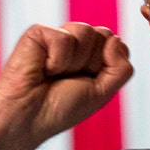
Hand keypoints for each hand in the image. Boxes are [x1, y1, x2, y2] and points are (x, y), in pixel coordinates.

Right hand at [0, 23, 132, 149]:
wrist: (28, 117)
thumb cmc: (60, 108)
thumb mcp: (103, 93)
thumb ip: (121, 68)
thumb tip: (116, 38)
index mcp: (92, 54)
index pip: (117, 45)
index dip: (106, 67)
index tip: (86, 84)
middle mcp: (76, 41)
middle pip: (105, 35)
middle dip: (91, 63)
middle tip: (68, 79)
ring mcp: (58, 35)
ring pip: (87, 33)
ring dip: (73, 63)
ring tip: (53, 73)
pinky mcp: (39, 32)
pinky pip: (65, 38)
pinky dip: (56, 60)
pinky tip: (42, 68)